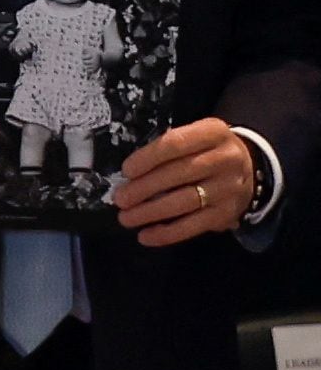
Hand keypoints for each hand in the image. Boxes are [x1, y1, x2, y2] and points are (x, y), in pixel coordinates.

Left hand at [113, 118, 257, 246]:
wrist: (249, 167)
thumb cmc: (207, 149)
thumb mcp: (195, 136)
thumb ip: (168, 148)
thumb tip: (129, 174)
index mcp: (213, 133)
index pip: (176, 144)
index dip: (148, 158)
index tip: (126, 171)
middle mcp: (225, 159)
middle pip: (178, 174)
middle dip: (144, 188)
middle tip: (119, 199)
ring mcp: (229, 188)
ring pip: (185, 201)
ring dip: (151, 212)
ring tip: (126, 218)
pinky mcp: (228, 214)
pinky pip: (194, 225)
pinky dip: (167, 233)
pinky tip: (146, 236)